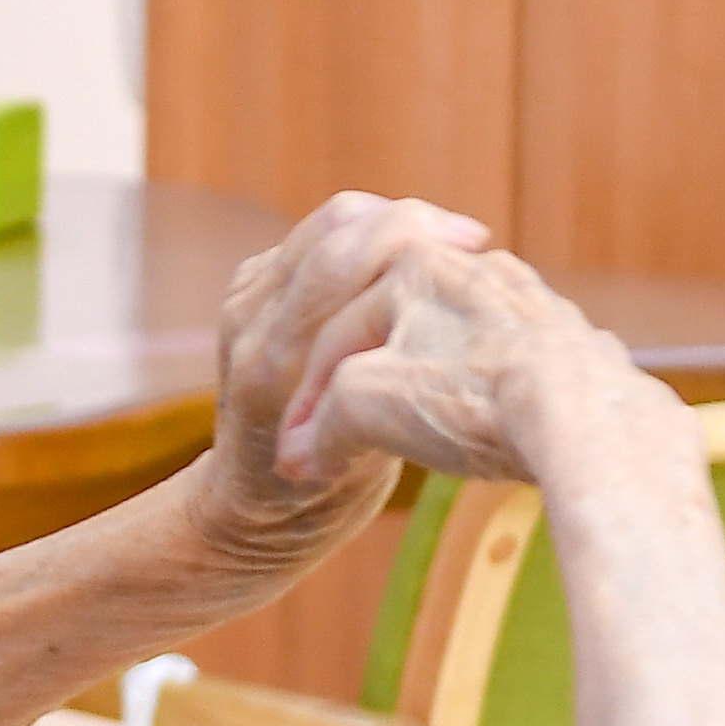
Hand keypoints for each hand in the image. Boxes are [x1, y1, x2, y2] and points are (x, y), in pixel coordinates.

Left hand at [199, 195, 490, 569]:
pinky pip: (316, 238)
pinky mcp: (251, 289)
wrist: (249, 504)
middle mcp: (251, 323)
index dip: (414, 241)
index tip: (475, 249)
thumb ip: (393, 401)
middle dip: (412, 221)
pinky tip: (418, 250)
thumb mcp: (370, 461)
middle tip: (470, 238)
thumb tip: (479, 341)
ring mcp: (245, 301)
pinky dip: (371, 233)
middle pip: (336, 229)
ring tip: (452, 239)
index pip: (338, 263)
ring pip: (329, 224)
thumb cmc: (326, 496)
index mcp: (275, 365)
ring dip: (395, 221)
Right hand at [259, 220, 680, 495]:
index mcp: (415, 266)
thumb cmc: (470, 399)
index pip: (337, 325)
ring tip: (423, 432)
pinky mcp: (575, 343)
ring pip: (458, 339)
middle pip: (397, 321)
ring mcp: (531, 302)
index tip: (306, 448)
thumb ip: (325, 420)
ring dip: (430, 381)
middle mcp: (476, 269)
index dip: (311, 395)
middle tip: (353, 430)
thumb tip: (305, 455)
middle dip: (367, 374)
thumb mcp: (367, 405)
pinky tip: (487, 433)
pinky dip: (486, 396)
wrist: (591, 421)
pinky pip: (512, 363)